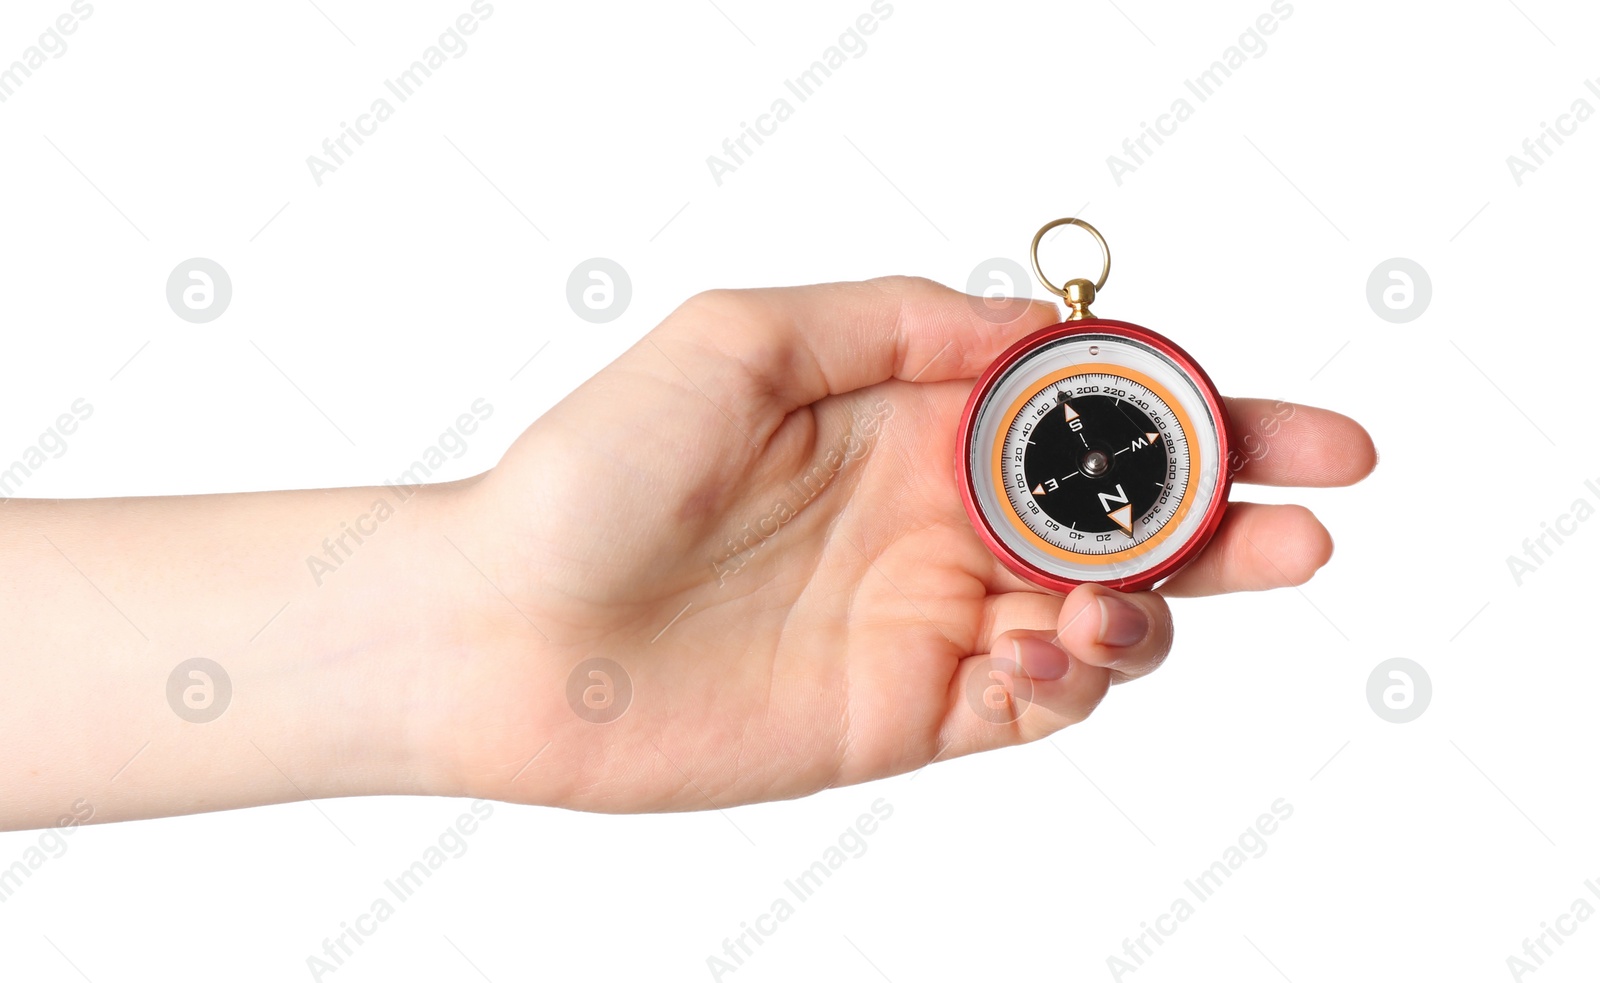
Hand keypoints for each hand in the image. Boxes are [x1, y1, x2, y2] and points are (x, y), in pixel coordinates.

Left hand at [432, 277, 1377, 811]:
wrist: (509, 631)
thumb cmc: (595, 472)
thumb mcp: (740, 338)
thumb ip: (896, 320)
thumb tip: (1033, 328)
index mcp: (907, 420)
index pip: (1079, 412)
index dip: (1185, 411)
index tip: (1272, 423)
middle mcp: (932, 517)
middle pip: (1119, 517)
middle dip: (1230, 512)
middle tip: (1318, 509)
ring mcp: (927, 618)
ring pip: (1100, 614)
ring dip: (1154, 606)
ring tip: (1126, 599)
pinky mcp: (908, 711)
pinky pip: (1038, 699)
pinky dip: (1078, 676)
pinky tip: (1052, 644)